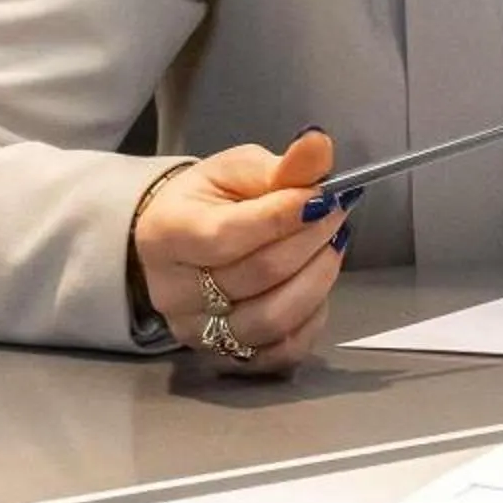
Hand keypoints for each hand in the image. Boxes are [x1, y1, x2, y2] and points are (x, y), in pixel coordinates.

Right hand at [131, 129, 346, 373]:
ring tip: (330, 245)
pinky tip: (316, 284)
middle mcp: (174, 291)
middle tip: (336, 211)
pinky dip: (312, 318)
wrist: (184, 243)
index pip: (228, 235)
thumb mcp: (239, 169)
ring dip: (319, 278)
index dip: (284, 216)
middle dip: (312, 239)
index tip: (324, 195)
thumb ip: (282, 165)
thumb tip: (319, 145)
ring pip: (273, 318)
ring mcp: (198, 331)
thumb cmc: (210, 201)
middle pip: (259, 275)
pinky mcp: (227, 357)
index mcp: (167, 234)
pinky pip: (282, 351)